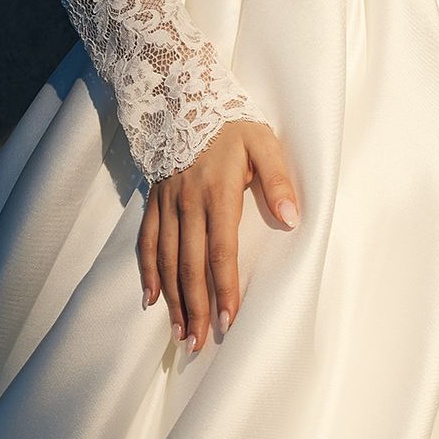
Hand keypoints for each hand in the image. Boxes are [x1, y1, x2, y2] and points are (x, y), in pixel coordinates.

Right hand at [137, 119, 299, 355]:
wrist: (184, 95)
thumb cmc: (232, 123)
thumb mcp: (264, 143)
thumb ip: (278, 180)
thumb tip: (292, 218)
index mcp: (218, 193)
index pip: (221, 250)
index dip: (225, 287)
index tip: (230, 320)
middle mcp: (188, 203)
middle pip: (189, 264)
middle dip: (197, 306)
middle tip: (200, 343)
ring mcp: (167, 203)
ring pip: (166, 259)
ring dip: (173, 299)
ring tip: (181, 333)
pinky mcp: (154, 200)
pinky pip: (146, 240)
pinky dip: (147, 271)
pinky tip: (151, 299)